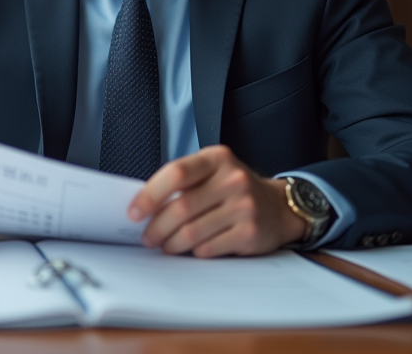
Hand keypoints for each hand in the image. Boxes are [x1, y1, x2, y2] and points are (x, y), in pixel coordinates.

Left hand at [128, 145, 306, 257]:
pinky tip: (191, 249)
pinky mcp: (250, 232)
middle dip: (157, 227)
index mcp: (217, 158)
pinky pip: (209, 248)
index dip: (150, 194)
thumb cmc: (234, 190)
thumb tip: (144, 207)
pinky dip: (194, 252)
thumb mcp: (213, 173)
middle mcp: (232, 179)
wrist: (277, 207)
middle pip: (181, 207)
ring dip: (171, 244)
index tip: (134, 212)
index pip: (176, 173)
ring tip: (165, 246)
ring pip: (192, 232)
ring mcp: (244, 205)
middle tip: (147, 237)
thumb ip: (184, 182)